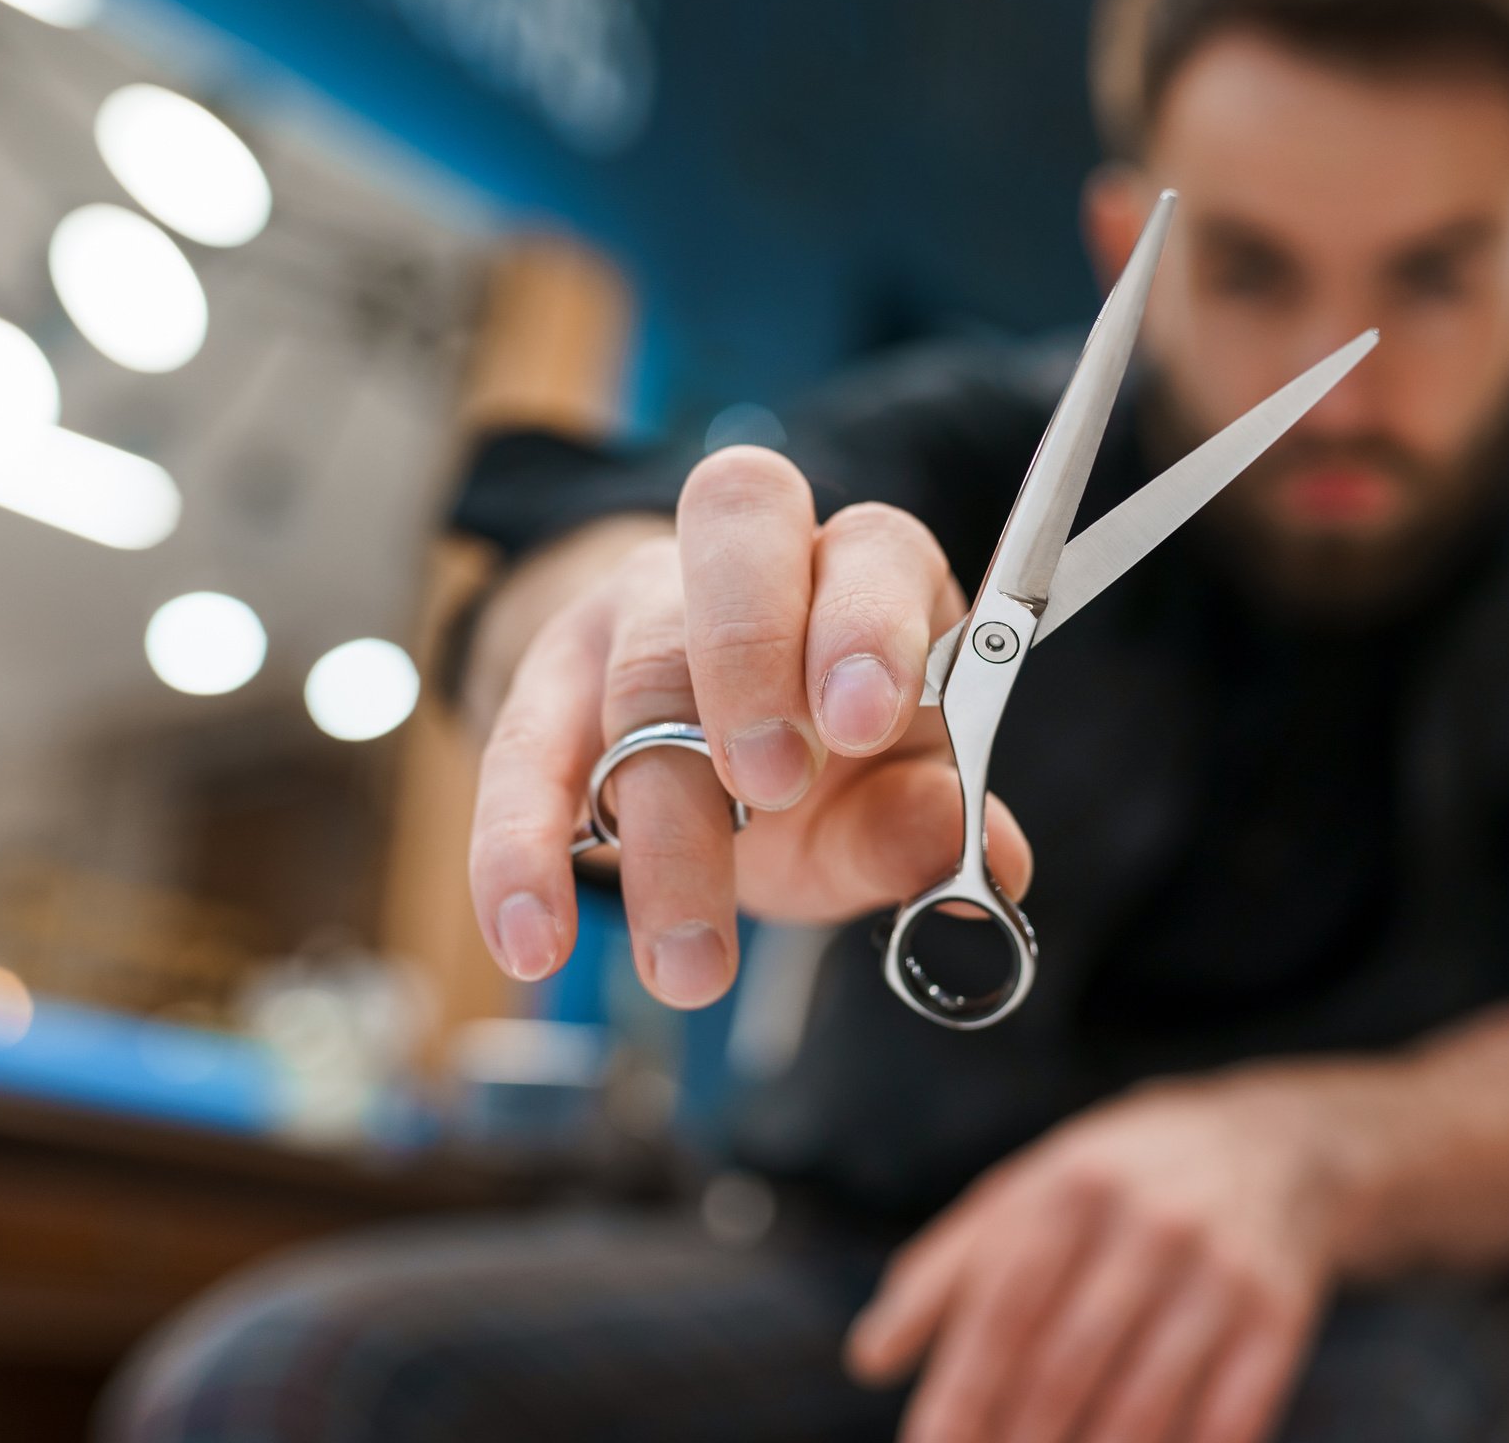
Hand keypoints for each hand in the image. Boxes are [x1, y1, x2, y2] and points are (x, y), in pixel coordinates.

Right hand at [466, 445, 1034, 1004]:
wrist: (710, 744)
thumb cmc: (829, 757)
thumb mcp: (894, 788)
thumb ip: (934, 818)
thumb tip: (990, 865)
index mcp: (861, 567)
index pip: (867, 547)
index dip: (865, 621)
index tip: (866, 720)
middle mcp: (744, 565)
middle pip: (731, 555)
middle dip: (750, 663)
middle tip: (773, 789)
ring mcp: (632, 617)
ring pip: (636, 680)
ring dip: (661, 829)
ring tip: (692, 962)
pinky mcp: (545, 692)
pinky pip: (518, 755)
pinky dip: (519, 853)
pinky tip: (534, 941)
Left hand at [845, 1077, 1337, 1442]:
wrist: (1273, 1143)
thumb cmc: (1118, 1182)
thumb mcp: (1028, 1191)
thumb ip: (944, 1270)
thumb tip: (871, 1359)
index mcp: (1072, 1188)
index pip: (1001, 1312)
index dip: (960, 1397)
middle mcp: (1150, 1225)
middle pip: (1065, 1370)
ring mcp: (1222, 1273)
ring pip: (1142, 1409)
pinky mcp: (1280, 1317)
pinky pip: (1228, 1419)